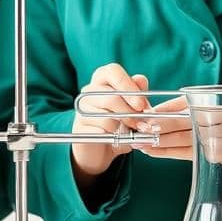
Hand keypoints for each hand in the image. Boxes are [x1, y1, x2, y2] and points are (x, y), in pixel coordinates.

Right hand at [72, 64, 156, 180]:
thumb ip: (137, 94)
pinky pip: (100, 132)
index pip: (113, 72)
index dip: (129, 86)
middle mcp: (88, 91)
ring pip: (107, 118)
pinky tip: (117, 139)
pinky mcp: (79, 128)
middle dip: (130, 113)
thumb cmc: (119, 123)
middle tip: (142, 124)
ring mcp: (81, 109)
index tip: (141, 104)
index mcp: (102, 79)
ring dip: (123, 128)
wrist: (102, 149)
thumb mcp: (132, 108)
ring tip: (132, 132)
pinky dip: (113, 138)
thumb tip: (140, 80)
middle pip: (111, 97)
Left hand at [133, 97, 221, 183]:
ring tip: (139, 141)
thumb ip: (184, 105)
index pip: (184, 107)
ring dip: (157, 142)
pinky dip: (167, 153)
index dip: (162, 112)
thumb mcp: (211, 102)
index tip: (144, 115)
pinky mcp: (214, 156)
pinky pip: (185, 154)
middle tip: (137, 129)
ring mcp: (217, 140)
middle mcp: (219, 121)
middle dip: (156, 127)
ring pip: (181, 140)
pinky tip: (152, 151)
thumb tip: (154, 111)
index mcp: (217, 103)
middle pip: (181, 124)